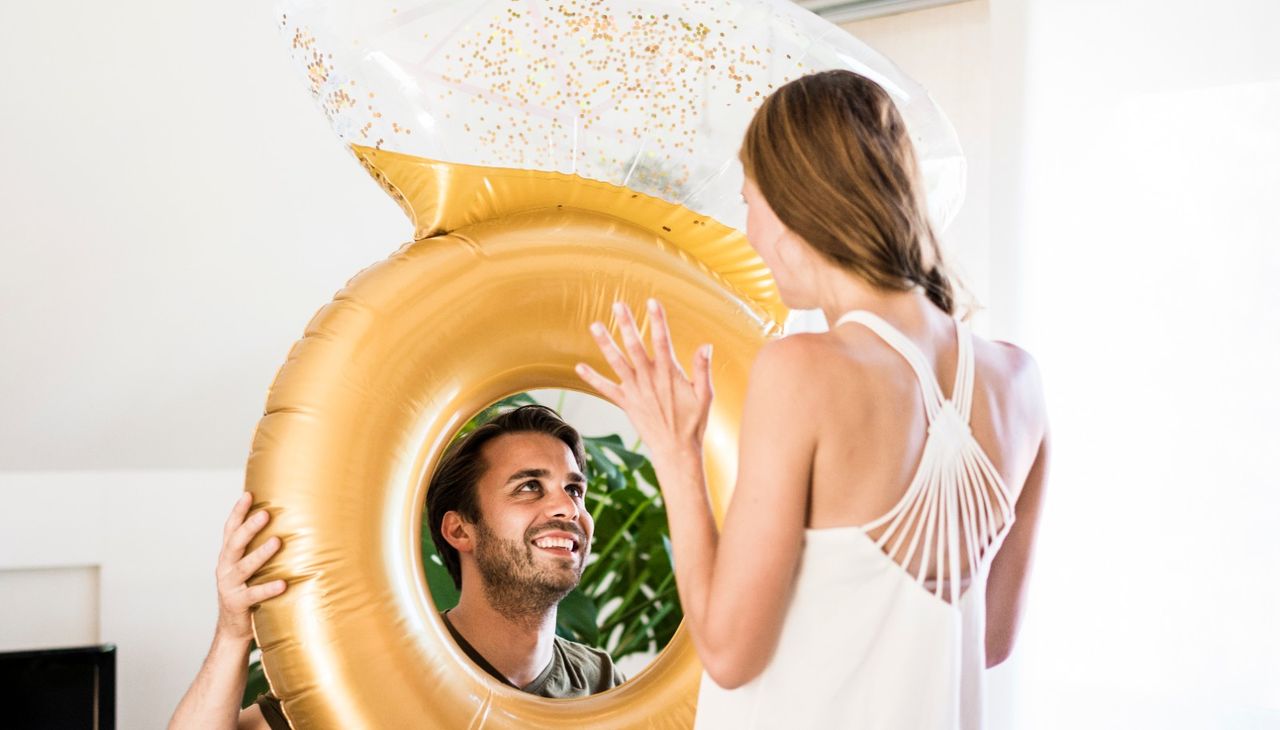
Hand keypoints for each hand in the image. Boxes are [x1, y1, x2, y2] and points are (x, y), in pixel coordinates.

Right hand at [215, 493, 284, 640]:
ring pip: (245, 567)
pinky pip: (254, 594)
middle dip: (249, 527)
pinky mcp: (238, 603)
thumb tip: (284, 521)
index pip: (230, 530)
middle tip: (265, 513)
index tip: (248, 494)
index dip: (238, 512)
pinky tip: (283, 583)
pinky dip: (268, 588)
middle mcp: (225, 568)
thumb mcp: (248, 566)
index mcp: (227, 556)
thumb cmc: (247, 589)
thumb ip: (257, 548)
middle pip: (235, 544)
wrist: (233, 627)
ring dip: (261, 553)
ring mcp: (229, 586)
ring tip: (277, 541)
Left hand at [576, 299, 713, 463]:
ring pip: (617, 363)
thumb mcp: (705, 395)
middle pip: (635, 346)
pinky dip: (592, 378)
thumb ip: (703, 369)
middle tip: (617, 304)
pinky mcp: (626, 403)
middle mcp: (650, 379)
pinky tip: (579, 366)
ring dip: (605, 343)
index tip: (652, 302)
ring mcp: (636, 391)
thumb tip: (706, 345)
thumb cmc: (694, 422)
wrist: (676, 450)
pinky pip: (606, 389)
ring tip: (594, 325)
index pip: (663, 341)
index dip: (658, 321)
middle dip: (627, 324)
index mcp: (670, 374)